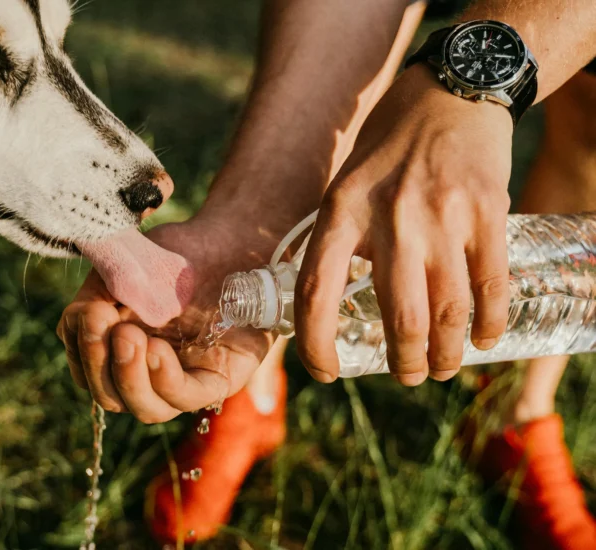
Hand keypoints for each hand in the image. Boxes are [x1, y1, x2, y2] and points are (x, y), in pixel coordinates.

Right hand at [56, 211, 280, 422]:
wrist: (230, 240)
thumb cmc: (176, 254)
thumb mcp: (126, 267)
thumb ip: (97, 292)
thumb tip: (81, 320)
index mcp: (122, 348)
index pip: (88, 371)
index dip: (81, 350)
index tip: (86, 312)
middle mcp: (150, 371)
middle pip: (111, 396)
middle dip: (99, 363)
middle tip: (101, 322)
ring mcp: (185, 379)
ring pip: (147, 408)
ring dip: (129, 376)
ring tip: (130, 337)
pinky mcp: (218, 378)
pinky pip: (188, 398)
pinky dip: (165, 380)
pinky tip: (156, 350)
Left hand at [295, 65, 512, 385]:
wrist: (449, 92)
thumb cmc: (388, 146)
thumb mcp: (343, 186)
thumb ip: (339, 241)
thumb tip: (331, 303)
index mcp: (341, 211)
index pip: (317, 292)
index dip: (315, 343)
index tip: (324, 371)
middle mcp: (390, 218)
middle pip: (399, 318)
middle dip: (404, 363)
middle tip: (406, 375)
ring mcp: (443, 216)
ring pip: (447, 312)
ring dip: (445, 355)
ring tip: (440, 368)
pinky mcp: (487, 212)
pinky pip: (490, 285)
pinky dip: (488, 324)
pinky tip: (482, 339)